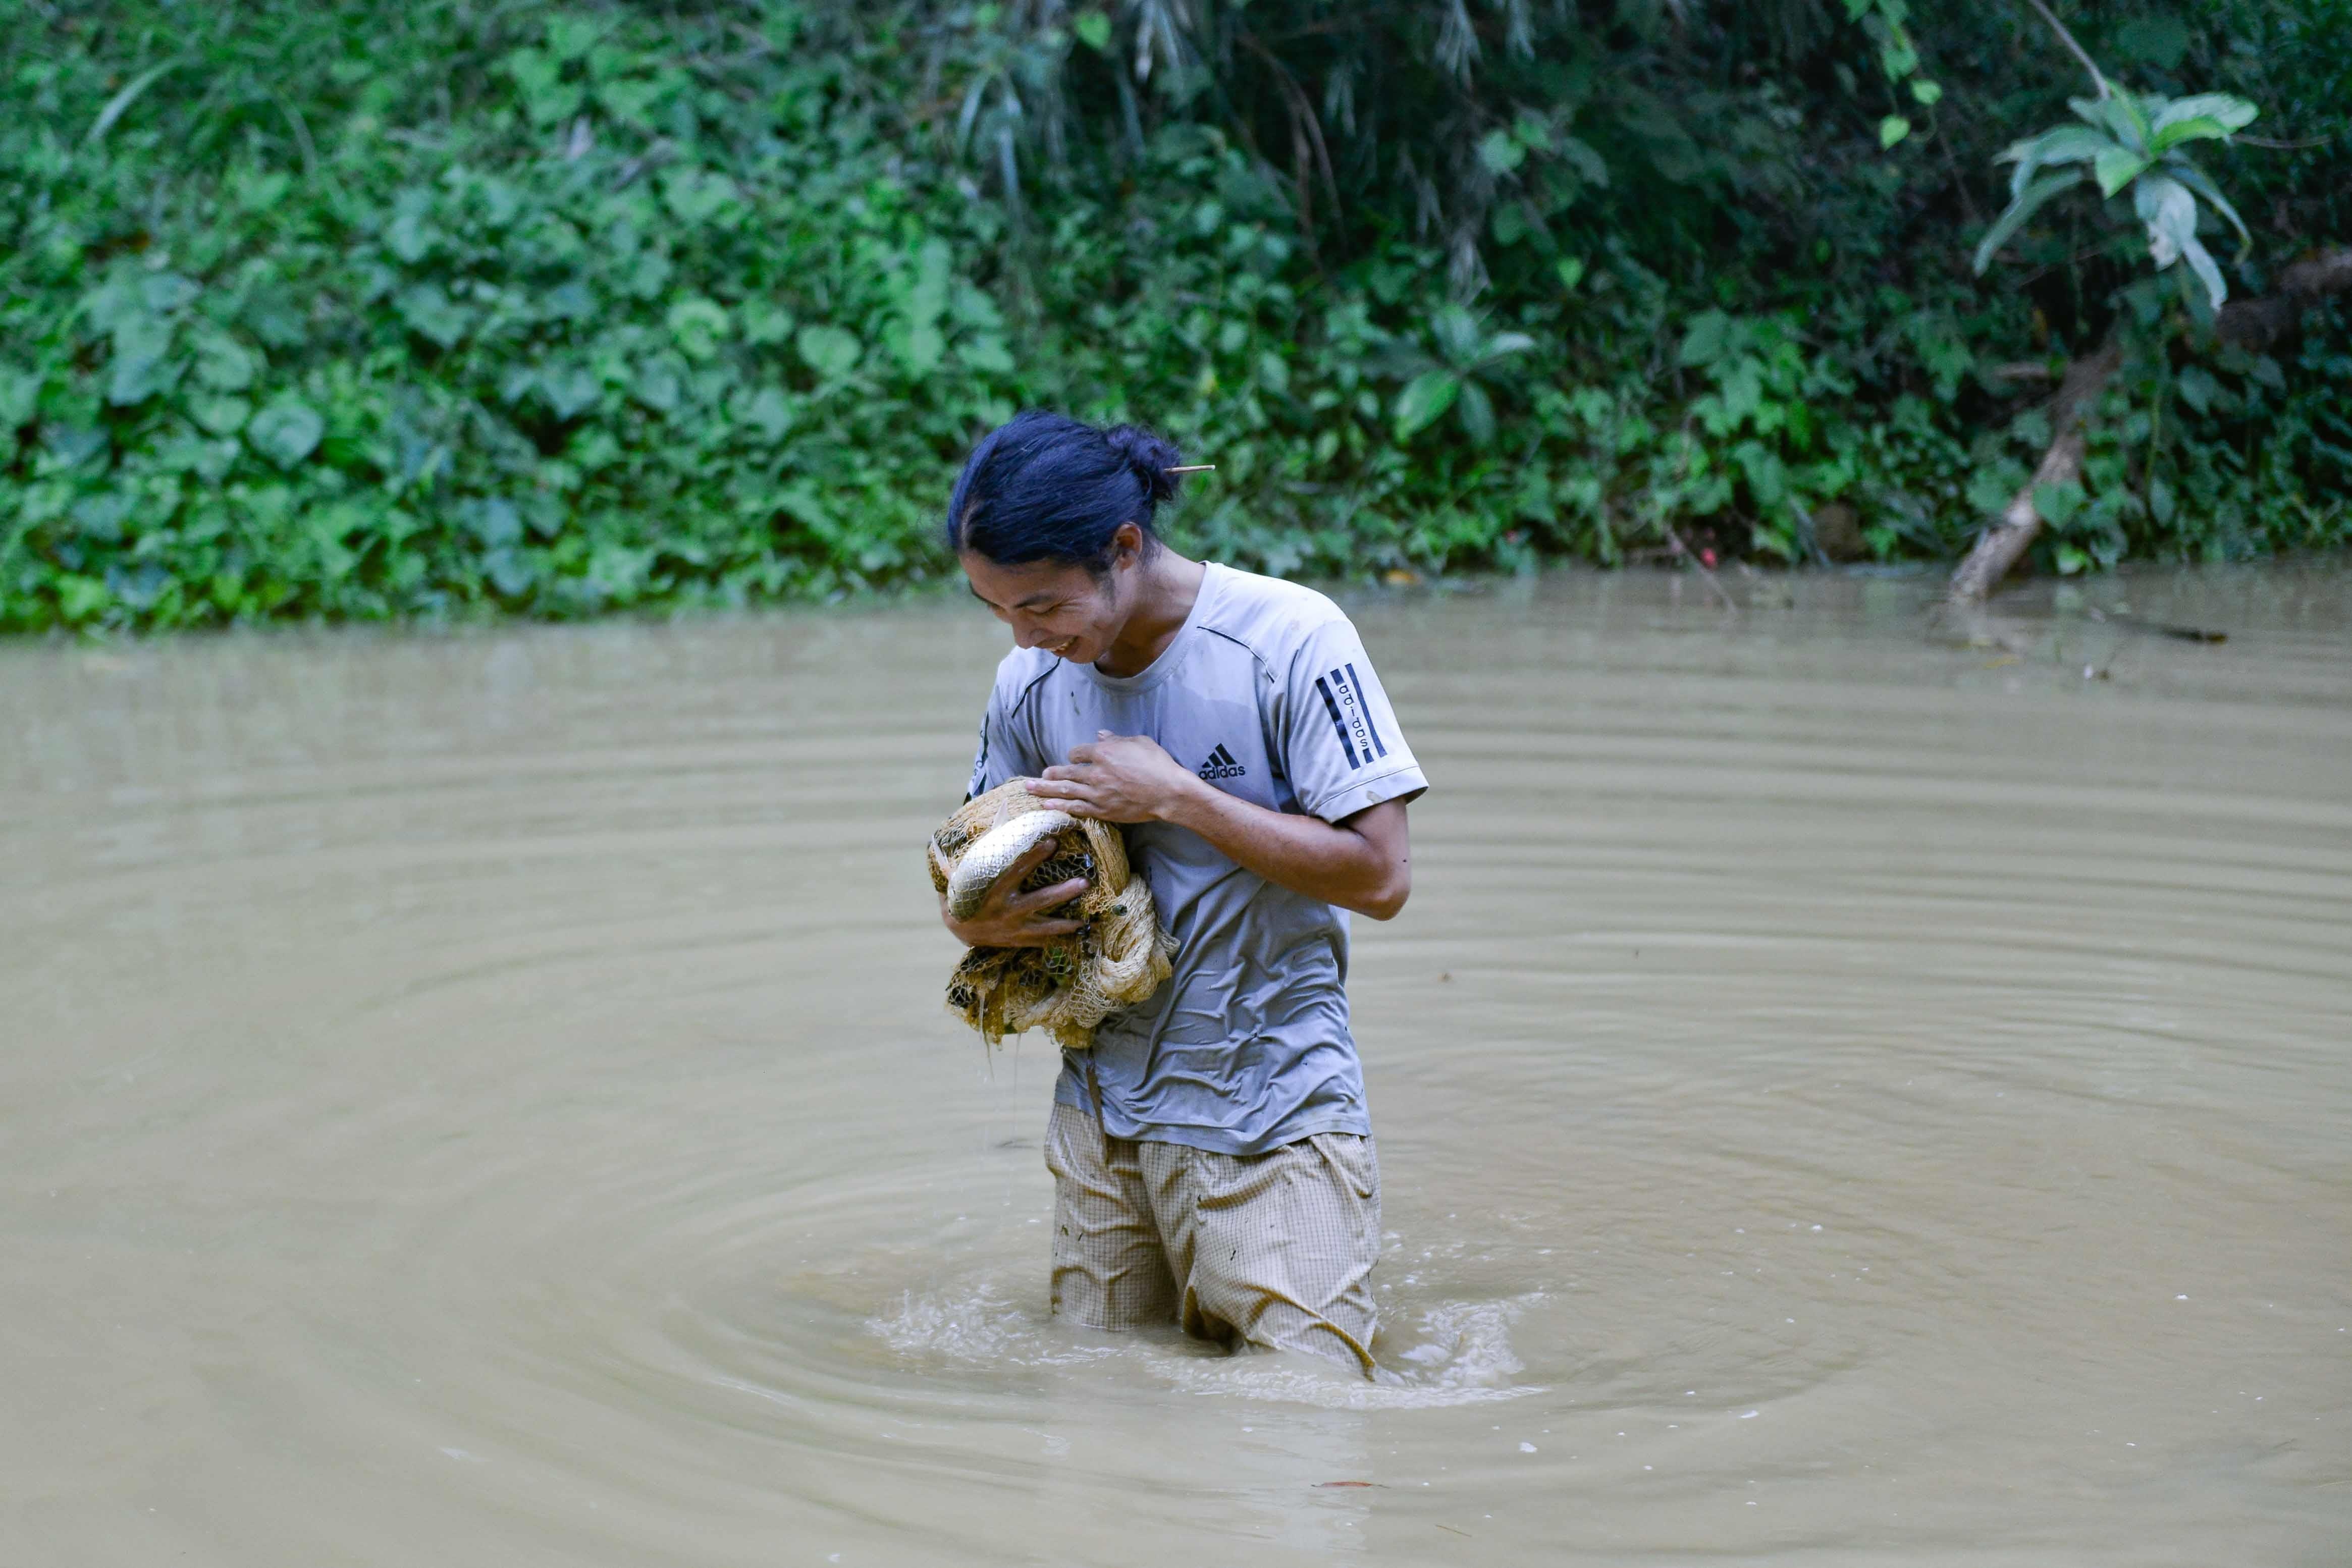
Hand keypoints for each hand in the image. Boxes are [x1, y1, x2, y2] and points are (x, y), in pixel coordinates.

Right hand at [940, 836, 1088, 947]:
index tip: (1053, 841)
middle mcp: (1005, 909)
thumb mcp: (973, 866)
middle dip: (1063, 893)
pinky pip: (1040, 941)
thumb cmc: (968, 889)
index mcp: (994, 888)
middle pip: (1039, 900)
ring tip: (1084, 919)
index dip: (1035, 855)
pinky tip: (1075, 934)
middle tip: (1085, 882)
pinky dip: (1057, 939)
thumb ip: (991, 840)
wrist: (959, 927)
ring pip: (1044, 926)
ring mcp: (1013, 927)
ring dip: (1066, 923)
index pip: (1017, 869)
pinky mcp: (1017, 940)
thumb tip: (1004, 808)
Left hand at [1031, 731, 1199, 823]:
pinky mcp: (1102, 809)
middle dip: (1050, 775)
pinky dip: (1061, 807)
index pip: (1078, 752)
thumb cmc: (1158, 764)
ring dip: (1046, 790)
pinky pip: (1077, 807)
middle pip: (1066, 772)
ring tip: (1030, 790)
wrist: (1168, 792)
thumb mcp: (1139, 743)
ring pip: (1066, 790)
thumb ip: (1117, 739)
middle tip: (1036, 778)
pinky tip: (1048, 806)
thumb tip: (1101, 735)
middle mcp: (1096, 772)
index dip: (1074, 754)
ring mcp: (1098, 792)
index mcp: (1104, 752)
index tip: (1073, 758)